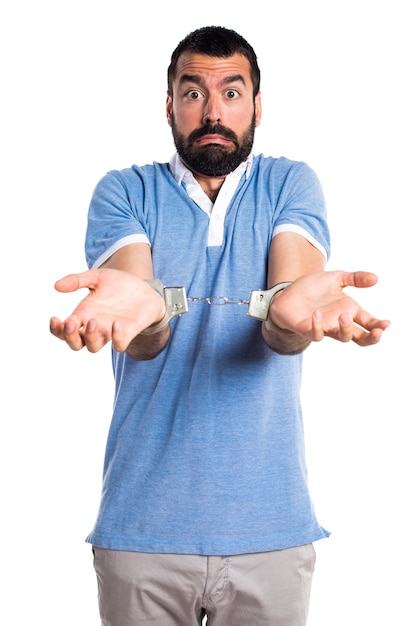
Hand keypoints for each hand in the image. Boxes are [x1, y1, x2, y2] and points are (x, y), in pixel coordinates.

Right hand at [50, 269, 165, 351]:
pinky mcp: (128, 333)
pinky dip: (116, 338)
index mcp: (84, 314)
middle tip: (71, 323)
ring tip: (92, 321)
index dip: (56, 330)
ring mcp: (110, 331)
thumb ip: (77, 280)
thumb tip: (56, 286)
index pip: (64, 331)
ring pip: (93, 347)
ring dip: (90, 337)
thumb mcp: (97, 277)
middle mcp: (94, 326)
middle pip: (75, 344)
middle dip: (70, 337)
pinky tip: (116, 323)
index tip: (54, 318)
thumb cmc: (119, 284)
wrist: (145, 287)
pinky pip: (119, 345)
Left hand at [270, 270, 389, 346]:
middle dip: (371, 337)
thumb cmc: (312, 288)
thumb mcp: (335, 278)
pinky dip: (318, 326)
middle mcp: (339, 322)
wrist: (287, 292)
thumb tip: (376, 278)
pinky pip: (316, 334)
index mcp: (349, 310)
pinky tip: (317, 314)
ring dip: (346, 329)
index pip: (368, 323)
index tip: (386, 323)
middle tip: (377, 332)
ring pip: (341, 337)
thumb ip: (355, 278)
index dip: (378, 325)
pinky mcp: (307, 329)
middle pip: (360, 338)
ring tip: (344, 316)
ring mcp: (325, 327)